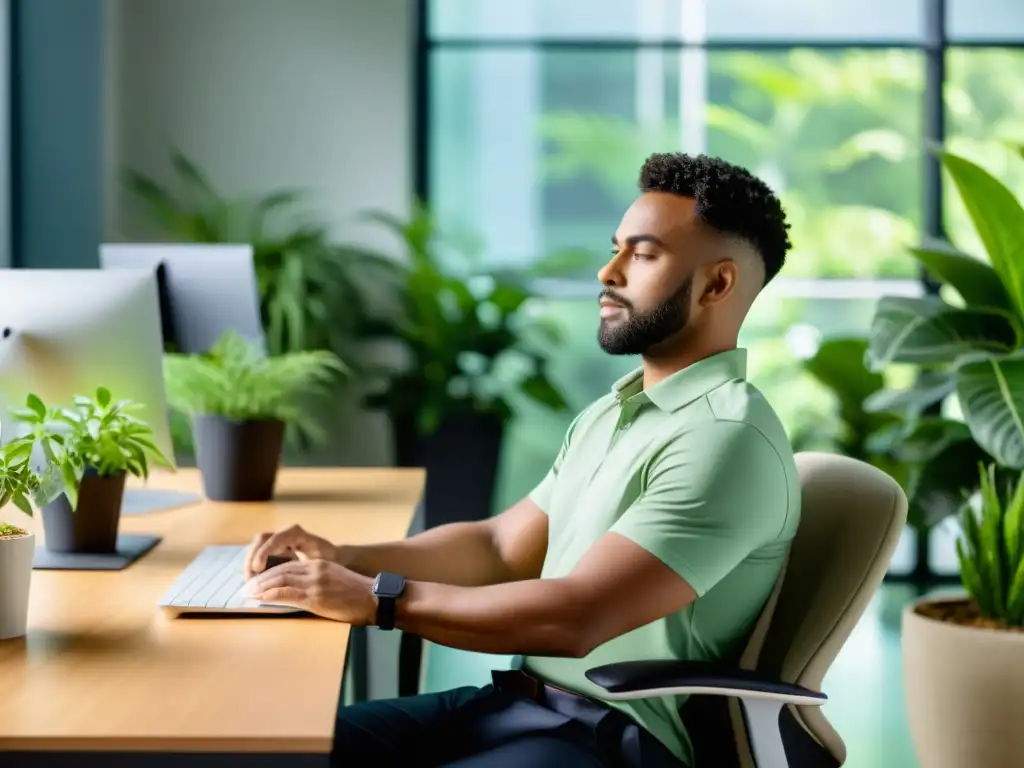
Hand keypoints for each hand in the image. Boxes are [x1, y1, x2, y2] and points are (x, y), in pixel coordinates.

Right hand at [244, 524, 337, 578]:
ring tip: (250, 582)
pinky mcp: (273, 548)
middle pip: (262, 539)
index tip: (258, 568)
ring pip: (257, 546)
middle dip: (252, 558)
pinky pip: (258, 554)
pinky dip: (254, 567)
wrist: (332, 557)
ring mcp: (277, 539)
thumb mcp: (321, 563)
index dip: (265, 551)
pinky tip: (254, 581)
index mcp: (297, 534)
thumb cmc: (329, 560)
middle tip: (250, 579)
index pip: (277, 538)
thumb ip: (306, 567)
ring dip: (250, 563)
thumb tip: (285, 577)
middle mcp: (284, 533)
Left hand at [247, 559, 377, 624]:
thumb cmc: (358, 595)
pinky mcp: (315, 596)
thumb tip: (298, 593)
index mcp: (320, 565)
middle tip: (247, 588)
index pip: (288, 565)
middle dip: (261, 579)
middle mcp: (315, 570)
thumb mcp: (336, 582)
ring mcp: (315, 582)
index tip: (258, 581)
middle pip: (280, 570)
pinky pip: (287, 593)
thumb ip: (317, 582)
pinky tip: (261, 599)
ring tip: (249, 594)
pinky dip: (270, 596)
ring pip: (280, 580)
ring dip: (261, 587)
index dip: (270, 573)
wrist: (375, 599)